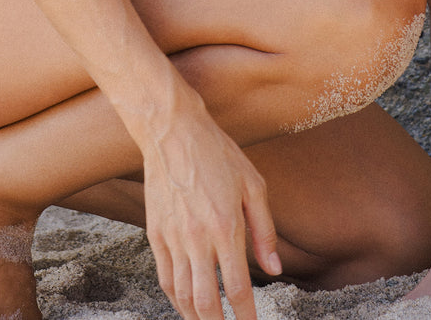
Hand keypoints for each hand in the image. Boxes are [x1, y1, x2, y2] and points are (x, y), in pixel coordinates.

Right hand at [142, 110, 280, 319]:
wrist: (171, 130)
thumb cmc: (217, 152)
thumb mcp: (253, 184)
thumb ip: (265, 230)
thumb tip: (274, 269)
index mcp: (226, 227)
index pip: (239, 288)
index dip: (247, 317)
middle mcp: (198, 238)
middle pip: (206, 303)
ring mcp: (173, 238)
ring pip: (182, 296)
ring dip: (196, 319)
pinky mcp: (155, 233)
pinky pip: (165, 277)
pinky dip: (176, 299)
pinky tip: (186, 304)